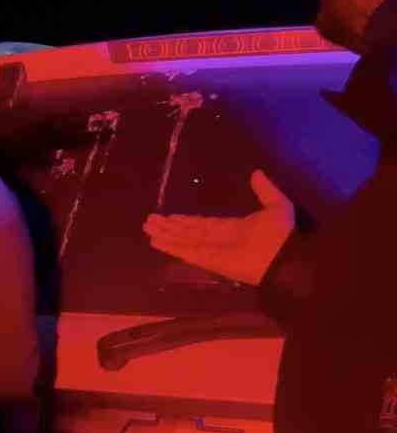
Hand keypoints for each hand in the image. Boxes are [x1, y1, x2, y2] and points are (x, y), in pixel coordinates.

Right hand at [142, 170, 295, 285]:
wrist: (285, 258)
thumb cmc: (281, 234)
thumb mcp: (276, 205)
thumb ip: (264, 190)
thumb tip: (256, 173)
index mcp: (233, 228)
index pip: (204, 224)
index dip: (187, 221)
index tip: (172, 216)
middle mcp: (218, 239)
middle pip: (189, 232)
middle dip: (170, 227)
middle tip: (150, 220)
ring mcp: (211, 250)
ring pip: (183, 240)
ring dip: (165, 234)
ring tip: (147, 228)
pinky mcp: (207, 260)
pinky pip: (185, 251)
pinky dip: (170, 246)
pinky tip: (155, 241)